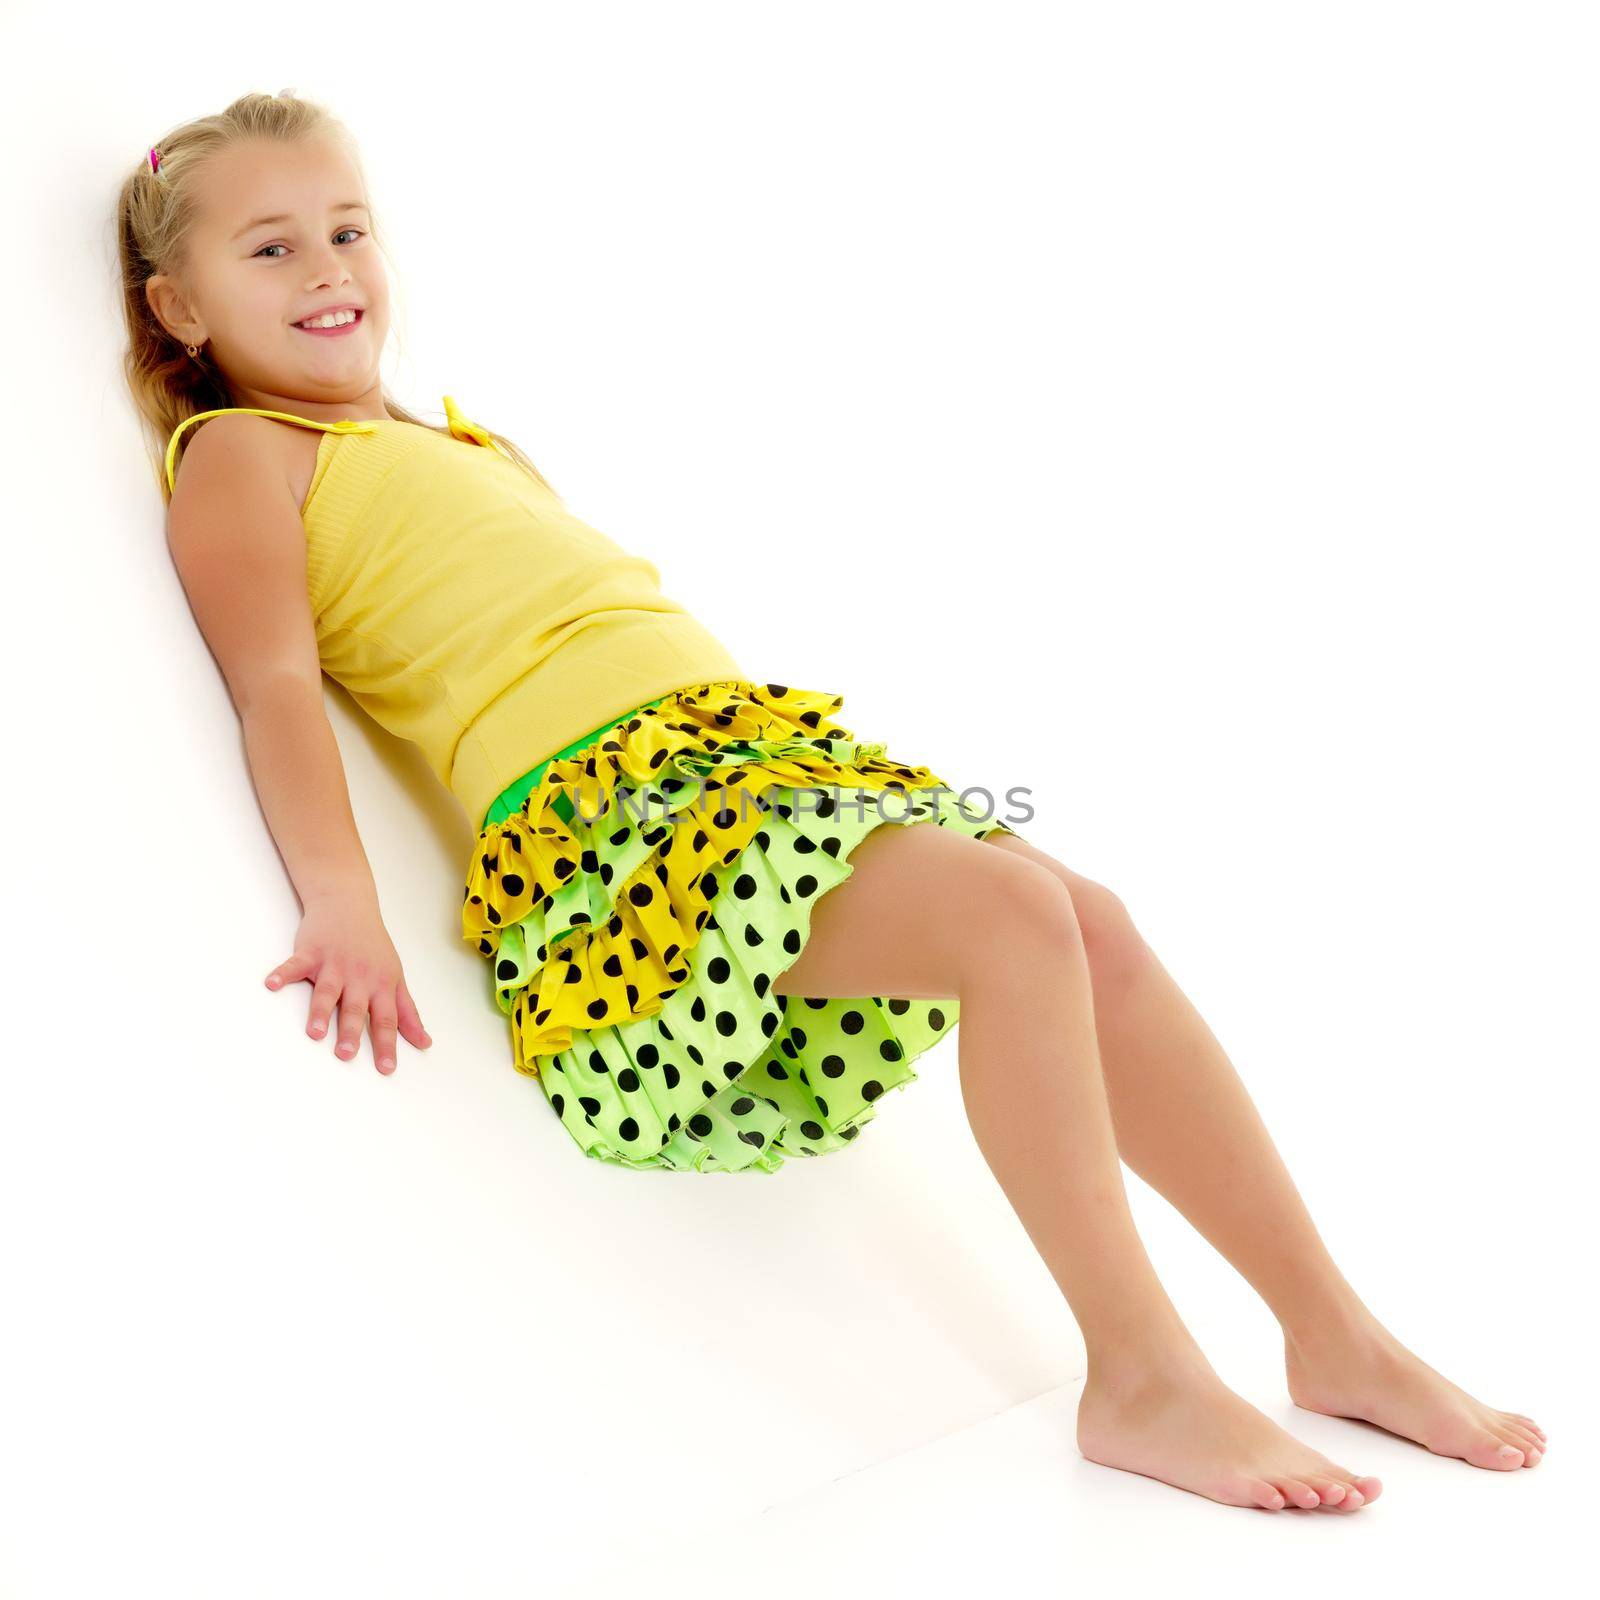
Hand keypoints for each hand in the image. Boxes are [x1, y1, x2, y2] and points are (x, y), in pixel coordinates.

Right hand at [264, 889, 431, 1073]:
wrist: (349, 904)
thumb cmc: (373, 947)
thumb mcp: (396, 977)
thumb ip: (407, 1012)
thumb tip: (424, 1042)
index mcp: (381, 984)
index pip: (386, 1019)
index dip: (387, 1044)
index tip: (387, 1069)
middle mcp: (358, 976)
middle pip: (355, 1007)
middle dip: (351, 1031)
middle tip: (346, 1054)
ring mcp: (333, 963)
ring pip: (327, 990)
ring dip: (320, 1011)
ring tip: (315, 1033)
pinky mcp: (310, 952)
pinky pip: (295, 965)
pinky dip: (283, 974)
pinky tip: (272, 985)